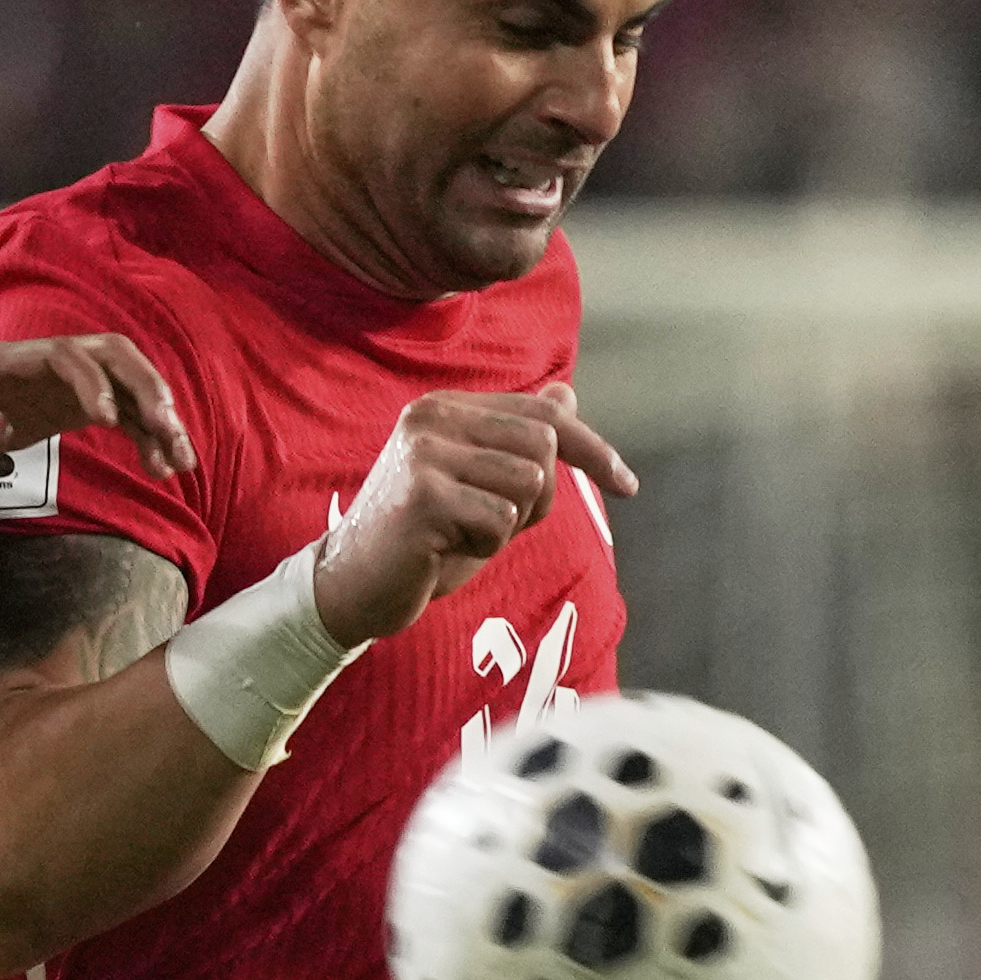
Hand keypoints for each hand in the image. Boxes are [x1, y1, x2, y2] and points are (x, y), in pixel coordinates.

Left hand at [0, 334, 193, 485]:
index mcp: (2, 362)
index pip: (60, 355)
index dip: (89, 380)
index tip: (107, 418)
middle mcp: (41, 363)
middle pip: (109, 354)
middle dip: (145, 387)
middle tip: (168, 431)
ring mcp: (62, 382)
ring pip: (126, 381)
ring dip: (158, 414)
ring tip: (179, 460)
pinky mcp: (72, 405)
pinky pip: (123, 413)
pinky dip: (147, 436)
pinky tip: (164, 467)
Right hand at [312, 384, 633, 644]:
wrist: (352, 584)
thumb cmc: (421, 539)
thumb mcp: (479, 486)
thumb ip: (518, 443)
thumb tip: (567, 395)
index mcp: (448, 408)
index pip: (545, 414)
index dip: (593, 450)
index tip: (628, 484)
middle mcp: (433, 416)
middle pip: (545, 445)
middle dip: (540, 498)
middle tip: (495, 526)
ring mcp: (425, 452)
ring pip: (528, 482)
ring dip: (509, 525)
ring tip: (463, 535)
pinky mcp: (422, 496)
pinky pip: (500, 521)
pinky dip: (485, 547)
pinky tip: (445, 550)